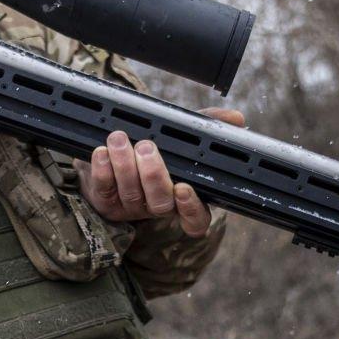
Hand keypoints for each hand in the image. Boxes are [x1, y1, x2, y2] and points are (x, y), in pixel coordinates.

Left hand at [81, 108, 244, 236]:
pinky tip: (101, 152)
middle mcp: (158, 205)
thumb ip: (208, 124)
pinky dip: (102, 169)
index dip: (191, 209)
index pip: (196, 219)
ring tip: (119, 138)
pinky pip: (104, 190)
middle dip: (153, 174)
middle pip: (161, 204)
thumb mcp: (183, 133)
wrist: (109, 147)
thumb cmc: (153, 143)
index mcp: (182, 195)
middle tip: (147, 146)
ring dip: (124, 164)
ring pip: (131, 194)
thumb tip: (236, 118)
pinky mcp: (105, 201)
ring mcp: (130, 207)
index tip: (184, 188)